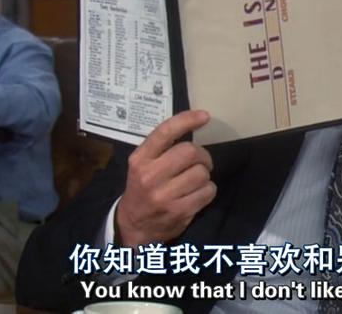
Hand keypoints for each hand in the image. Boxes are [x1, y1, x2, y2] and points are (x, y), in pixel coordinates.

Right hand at [115, 110, 215, 246]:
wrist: (133, 226)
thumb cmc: (141, 188)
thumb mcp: (142, 165)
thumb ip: (161, 148)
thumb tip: (193, 125)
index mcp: (140, 159)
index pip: (165, 133)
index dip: (187, 120)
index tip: (204, 116)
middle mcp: (150, 176)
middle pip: (191, 152)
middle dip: (202, 155)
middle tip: (200, 162)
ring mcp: (164, 196)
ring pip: (202, 173)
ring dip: (204, 175)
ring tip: (195, 181)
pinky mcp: (179, 212)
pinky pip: (207, 191)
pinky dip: (208, 190)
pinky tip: (197, 193)